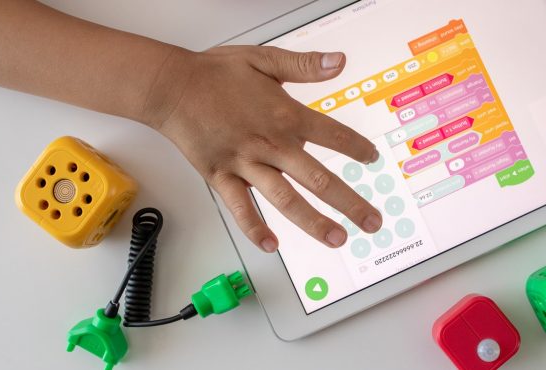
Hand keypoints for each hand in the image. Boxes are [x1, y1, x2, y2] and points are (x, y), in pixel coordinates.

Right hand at [151, 46, 381, 251]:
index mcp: (286, 115)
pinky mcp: (221, 177)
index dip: (357, 149)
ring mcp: (246, 163)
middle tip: (372, 222)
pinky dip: (254, 228)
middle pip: (318, 179)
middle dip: (350, 203)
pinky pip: (240, 208)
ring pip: (285, 200)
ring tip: (336, 239)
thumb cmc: (215, 72)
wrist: (172, 86)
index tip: (372, 159)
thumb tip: (339, 62)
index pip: (333, 136)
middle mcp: (271, 144)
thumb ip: (304, 65)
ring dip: (313, 222)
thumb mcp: (264, 58)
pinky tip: (271, 246)